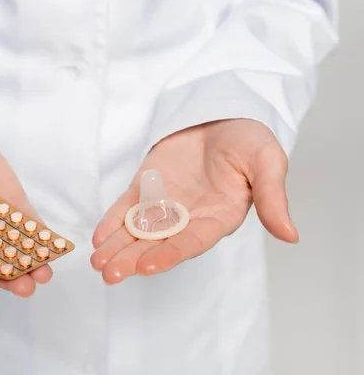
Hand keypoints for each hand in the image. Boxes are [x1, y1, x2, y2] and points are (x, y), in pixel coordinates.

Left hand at [91, 119, 297, 283]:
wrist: (219, 113)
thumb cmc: (247, 138)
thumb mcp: (267, 161)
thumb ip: (273, 197)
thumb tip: (291, 235)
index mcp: (219, 217)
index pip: (192, 242)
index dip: (170, 254)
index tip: (147, 267)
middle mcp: (188, 217)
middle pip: (158, 244)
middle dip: (133, 259)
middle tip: (109, 275)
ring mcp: (164, 204)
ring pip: (137, 231)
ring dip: (117, 248)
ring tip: (97, 264)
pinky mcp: (145, 188)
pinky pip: (126, 209)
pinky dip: (112, 222)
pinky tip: (98, 238)